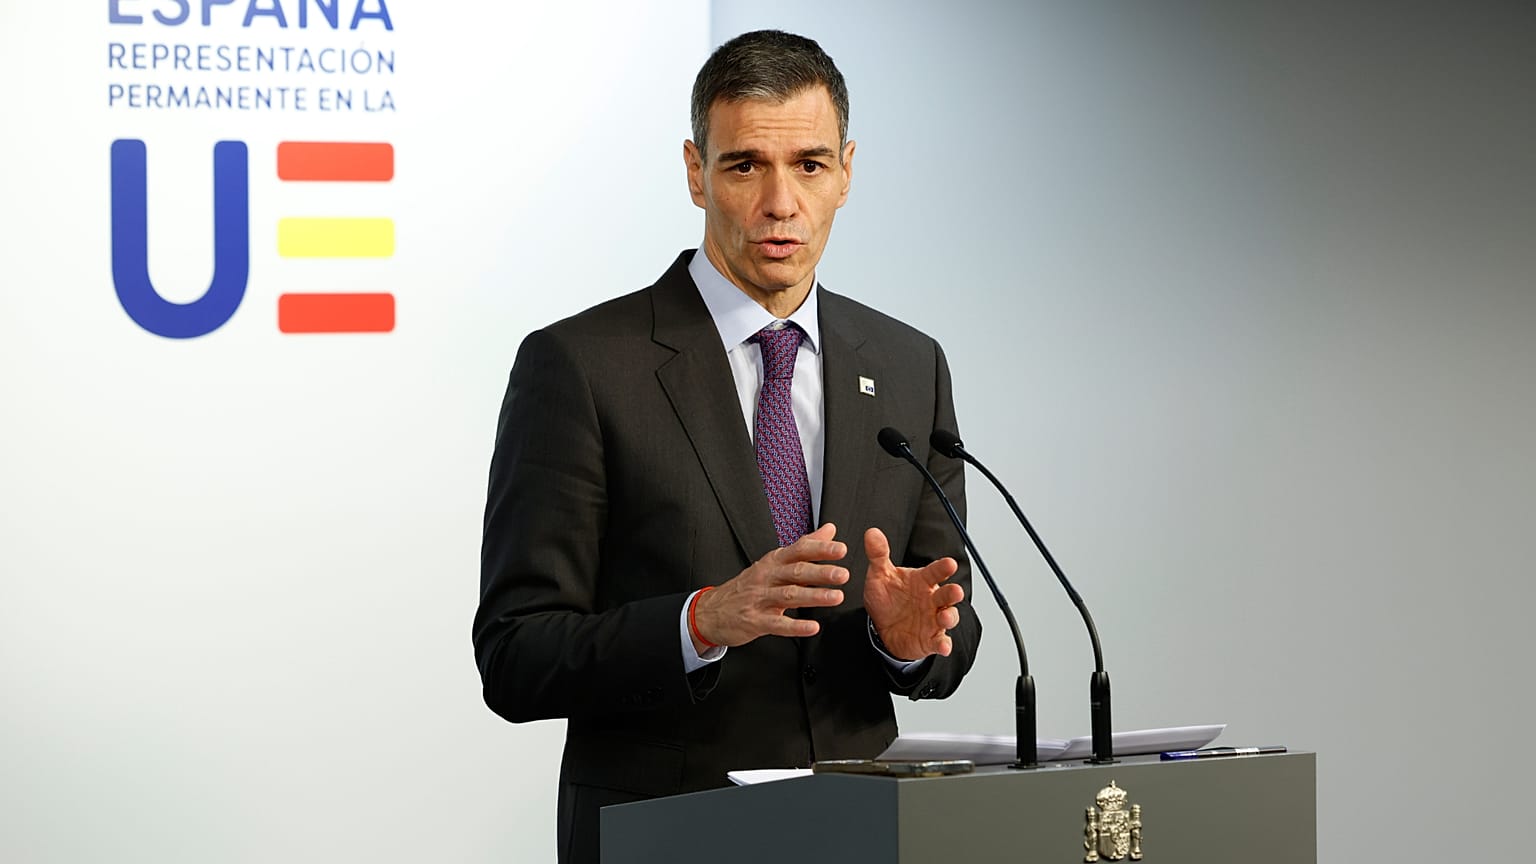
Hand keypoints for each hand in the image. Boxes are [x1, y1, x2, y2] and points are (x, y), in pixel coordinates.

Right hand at [691, 523, 848, 650]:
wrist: (712, 610)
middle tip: (843, 574)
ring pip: (789, 595)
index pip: (798, 550)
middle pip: (795, 572)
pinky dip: (795, 626)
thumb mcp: (774, 562)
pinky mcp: (755, 621)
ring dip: (814, 596)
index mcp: (773, 562)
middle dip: (821, 572)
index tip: (840, 549)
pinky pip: (777, 623)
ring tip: (835, 597)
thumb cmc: (749, 585)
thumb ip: (805, 546)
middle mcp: (766, 577)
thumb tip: (829, 530)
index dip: (819, 549)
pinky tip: (812, 627)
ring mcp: (759, 599)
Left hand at [862, 527, 963, 660]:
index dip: (943, 567)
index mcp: (922, 581)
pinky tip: (944, 646)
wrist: (883, 628)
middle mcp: (932, 599)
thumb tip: (872, 533)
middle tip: (956, 591)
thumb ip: (878, 555)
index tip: (949, 563)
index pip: (935, 571)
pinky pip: (940, 641)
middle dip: (953, 593)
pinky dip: (943, 644)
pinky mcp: (931, 638)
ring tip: (945, 617)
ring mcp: (933, 619)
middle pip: (947, 594)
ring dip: (950, 617)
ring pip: (948, 616)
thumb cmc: (887, 598)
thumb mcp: (879, 576)